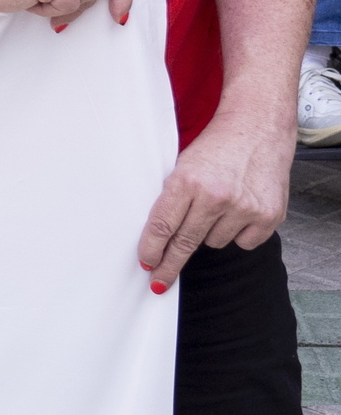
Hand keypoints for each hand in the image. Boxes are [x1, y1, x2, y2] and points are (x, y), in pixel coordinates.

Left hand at [140, 112, 291, 288]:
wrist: (258, 130)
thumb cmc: (215, 148)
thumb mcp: (183, 166)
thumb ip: (174, 198)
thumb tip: (158, 238)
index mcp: (187, 181)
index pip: (163, 225)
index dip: (152, 249)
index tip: (146, 265)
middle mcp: (216, 196)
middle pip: (185, 243)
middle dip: (169, 265)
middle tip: (158, 284)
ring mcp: (245, 208)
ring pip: (214, 243)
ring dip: (210, 233)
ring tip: (218, 205)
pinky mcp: (268, 216)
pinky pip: (243, 242)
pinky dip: (237, 232)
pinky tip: (239, 210)